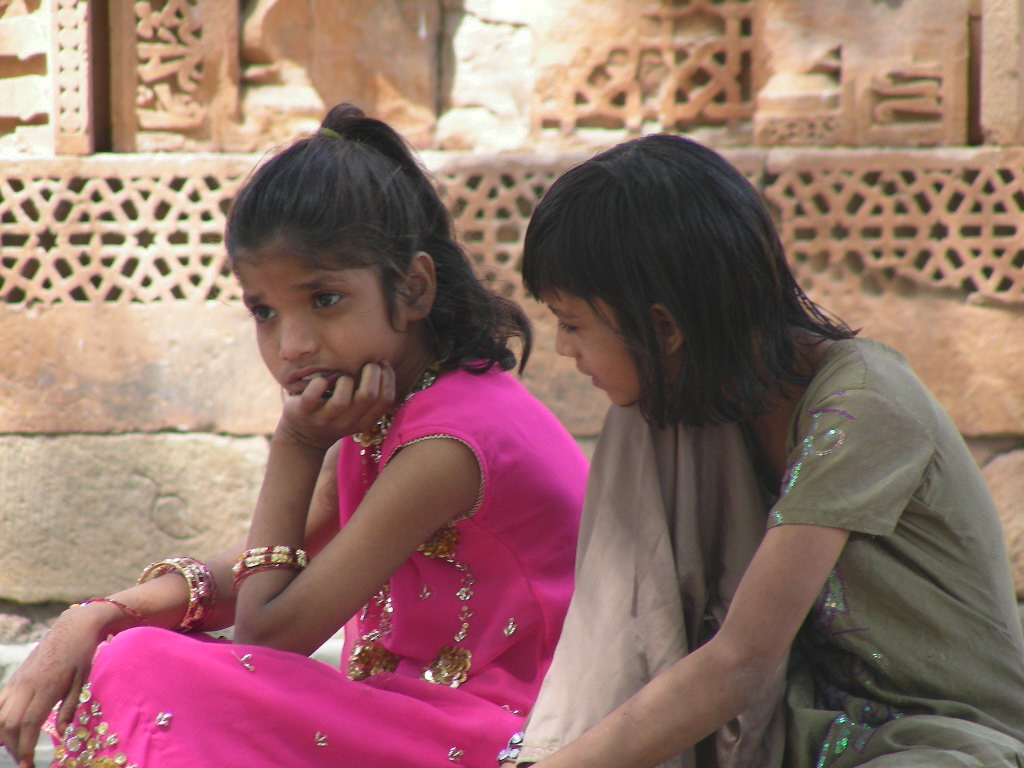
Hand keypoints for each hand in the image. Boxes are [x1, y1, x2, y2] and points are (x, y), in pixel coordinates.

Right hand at [0, 605, 115, 767]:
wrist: (72, 627)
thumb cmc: (82, 653)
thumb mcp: (82, 681)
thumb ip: (70, 708)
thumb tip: (62, 735)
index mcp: (46, 687)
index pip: (28, 724)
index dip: (26, 747)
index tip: (29, 765)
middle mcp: (26, 685)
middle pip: (9, 723)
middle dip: (14, 746)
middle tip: (25, 760)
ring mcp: (17, 681)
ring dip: (4, 735)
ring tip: (16, 748)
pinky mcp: (14, 678)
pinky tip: (4, 731)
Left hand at [276, 362, 395, 450]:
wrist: (303, 437)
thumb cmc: (335, 414)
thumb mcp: (356, 412)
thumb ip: (370, 396)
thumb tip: (385, 365)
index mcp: (364, 422)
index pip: (386, 400)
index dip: (388, 378)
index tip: (383, 364)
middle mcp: (346, 424)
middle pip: (367, 396)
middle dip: (371, 373)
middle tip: (367, 364)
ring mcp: (324, 420)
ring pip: (342, 400)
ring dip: (345, 380)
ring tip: (341, 376)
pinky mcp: (304, 412)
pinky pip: (313, 395)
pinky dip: (319, 383)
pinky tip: (321, 380)